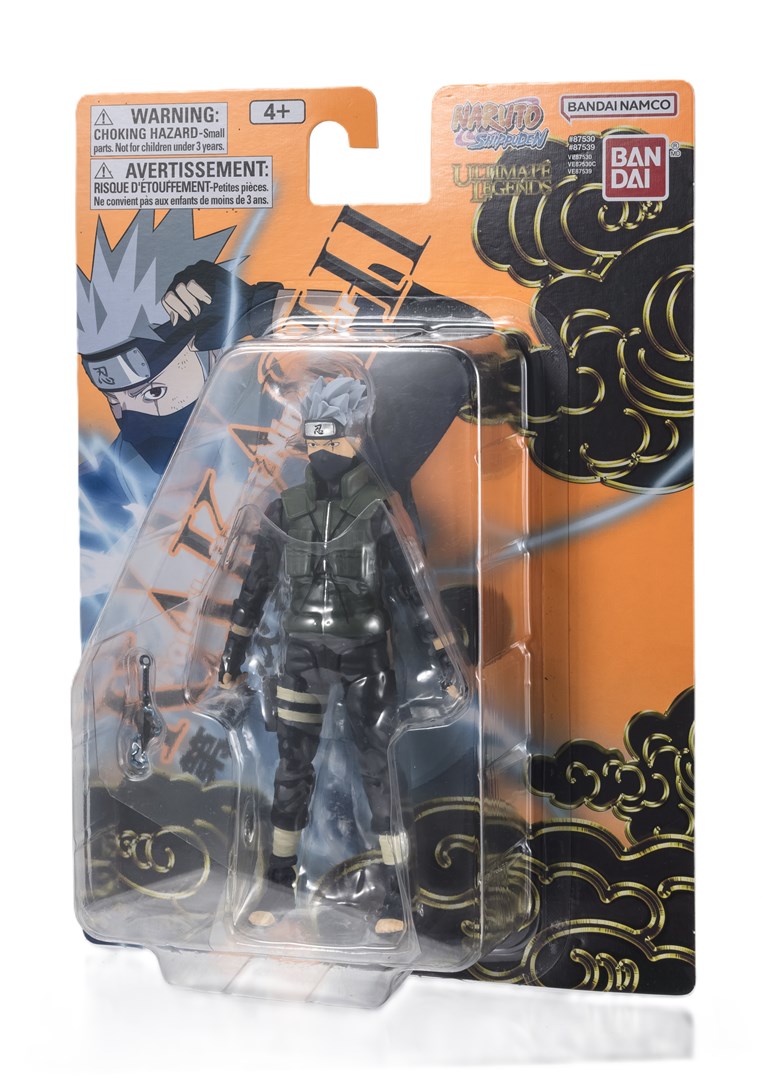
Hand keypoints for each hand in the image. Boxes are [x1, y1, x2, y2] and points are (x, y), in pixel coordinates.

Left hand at [161, 262, 278, 350]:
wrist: (247, 310)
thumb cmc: (229, 322)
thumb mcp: (209, 335)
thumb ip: (196, 340)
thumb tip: (188, 345)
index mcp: (185, 299)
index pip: (167, 300)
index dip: (172, 311)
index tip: (181, 321)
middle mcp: (187, 284)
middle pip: (171, 292)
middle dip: (182, 307)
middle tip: (197, 315)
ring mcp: (195, 274)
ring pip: (180, 285)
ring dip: (192, 301)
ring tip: (206, 307)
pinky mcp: (205, 267)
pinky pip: (193, 278)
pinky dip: (200, 291)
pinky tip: (210, 299)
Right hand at [218, 631, 249, 687]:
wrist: (239, 640)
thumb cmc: (236, 649)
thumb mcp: (233, 660)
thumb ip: (230, 670)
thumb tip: (226, 681)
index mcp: (224, 669)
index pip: (224, 683)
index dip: (232, 683)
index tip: (241, 676)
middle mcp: (225, 670)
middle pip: (228, 683)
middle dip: (236, 682)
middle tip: (244, 676)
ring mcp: (230, 668)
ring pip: (232, 680)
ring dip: (239, 680)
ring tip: (245, 675)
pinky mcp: (235, 666)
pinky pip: (236, 675)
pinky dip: (240, 677)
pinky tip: (245, 673)